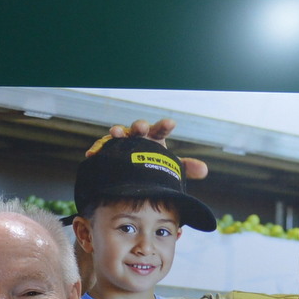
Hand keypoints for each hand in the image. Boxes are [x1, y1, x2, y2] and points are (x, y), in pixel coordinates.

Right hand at [86, 118, 208, 179]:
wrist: (135, 175)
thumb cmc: (154, 167)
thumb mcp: (171, 168)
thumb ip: (186, 168)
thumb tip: (204, 171)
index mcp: (155, 138)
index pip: (161, 129)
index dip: (164, 125)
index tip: (170, 123)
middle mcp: (138, 137)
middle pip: (139, 128)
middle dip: (140, 126)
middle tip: (141, 127)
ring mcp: (123, 142)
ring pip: (120, 134)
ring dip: (118, 132)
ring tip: (115, 132)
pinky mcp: (109, 150)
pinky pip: (103, 147)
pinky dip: (98, 148)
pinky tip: (93, 153)